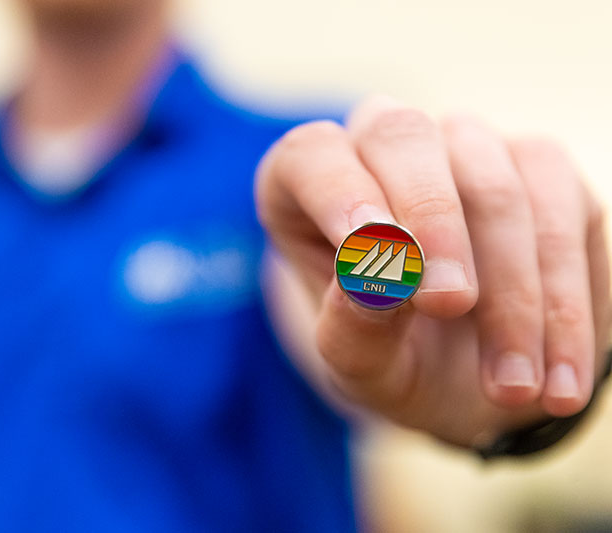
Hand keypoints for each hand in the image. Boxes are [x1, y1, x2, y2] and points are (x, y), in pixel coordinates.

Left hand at [256, 96, 610, 447]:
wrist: (473, 381)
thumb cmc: (395, 361)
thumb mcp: (362, 366)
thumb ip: (353, 330)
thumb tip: (370, 283)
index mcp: (311, 187)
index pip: (310, 155)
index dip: (338, 193)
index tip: (368, 255)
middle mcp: (384, 149)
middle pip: (402, 136)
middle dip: (431, 221)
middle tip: (449, 304)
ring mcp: (466, 149)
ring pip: (494, 184)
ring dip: (511, 292)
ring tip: (512, 386)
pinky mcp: (540, 169)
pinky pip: (564, 209)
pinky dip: (566, 299)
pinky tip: (557, 376)